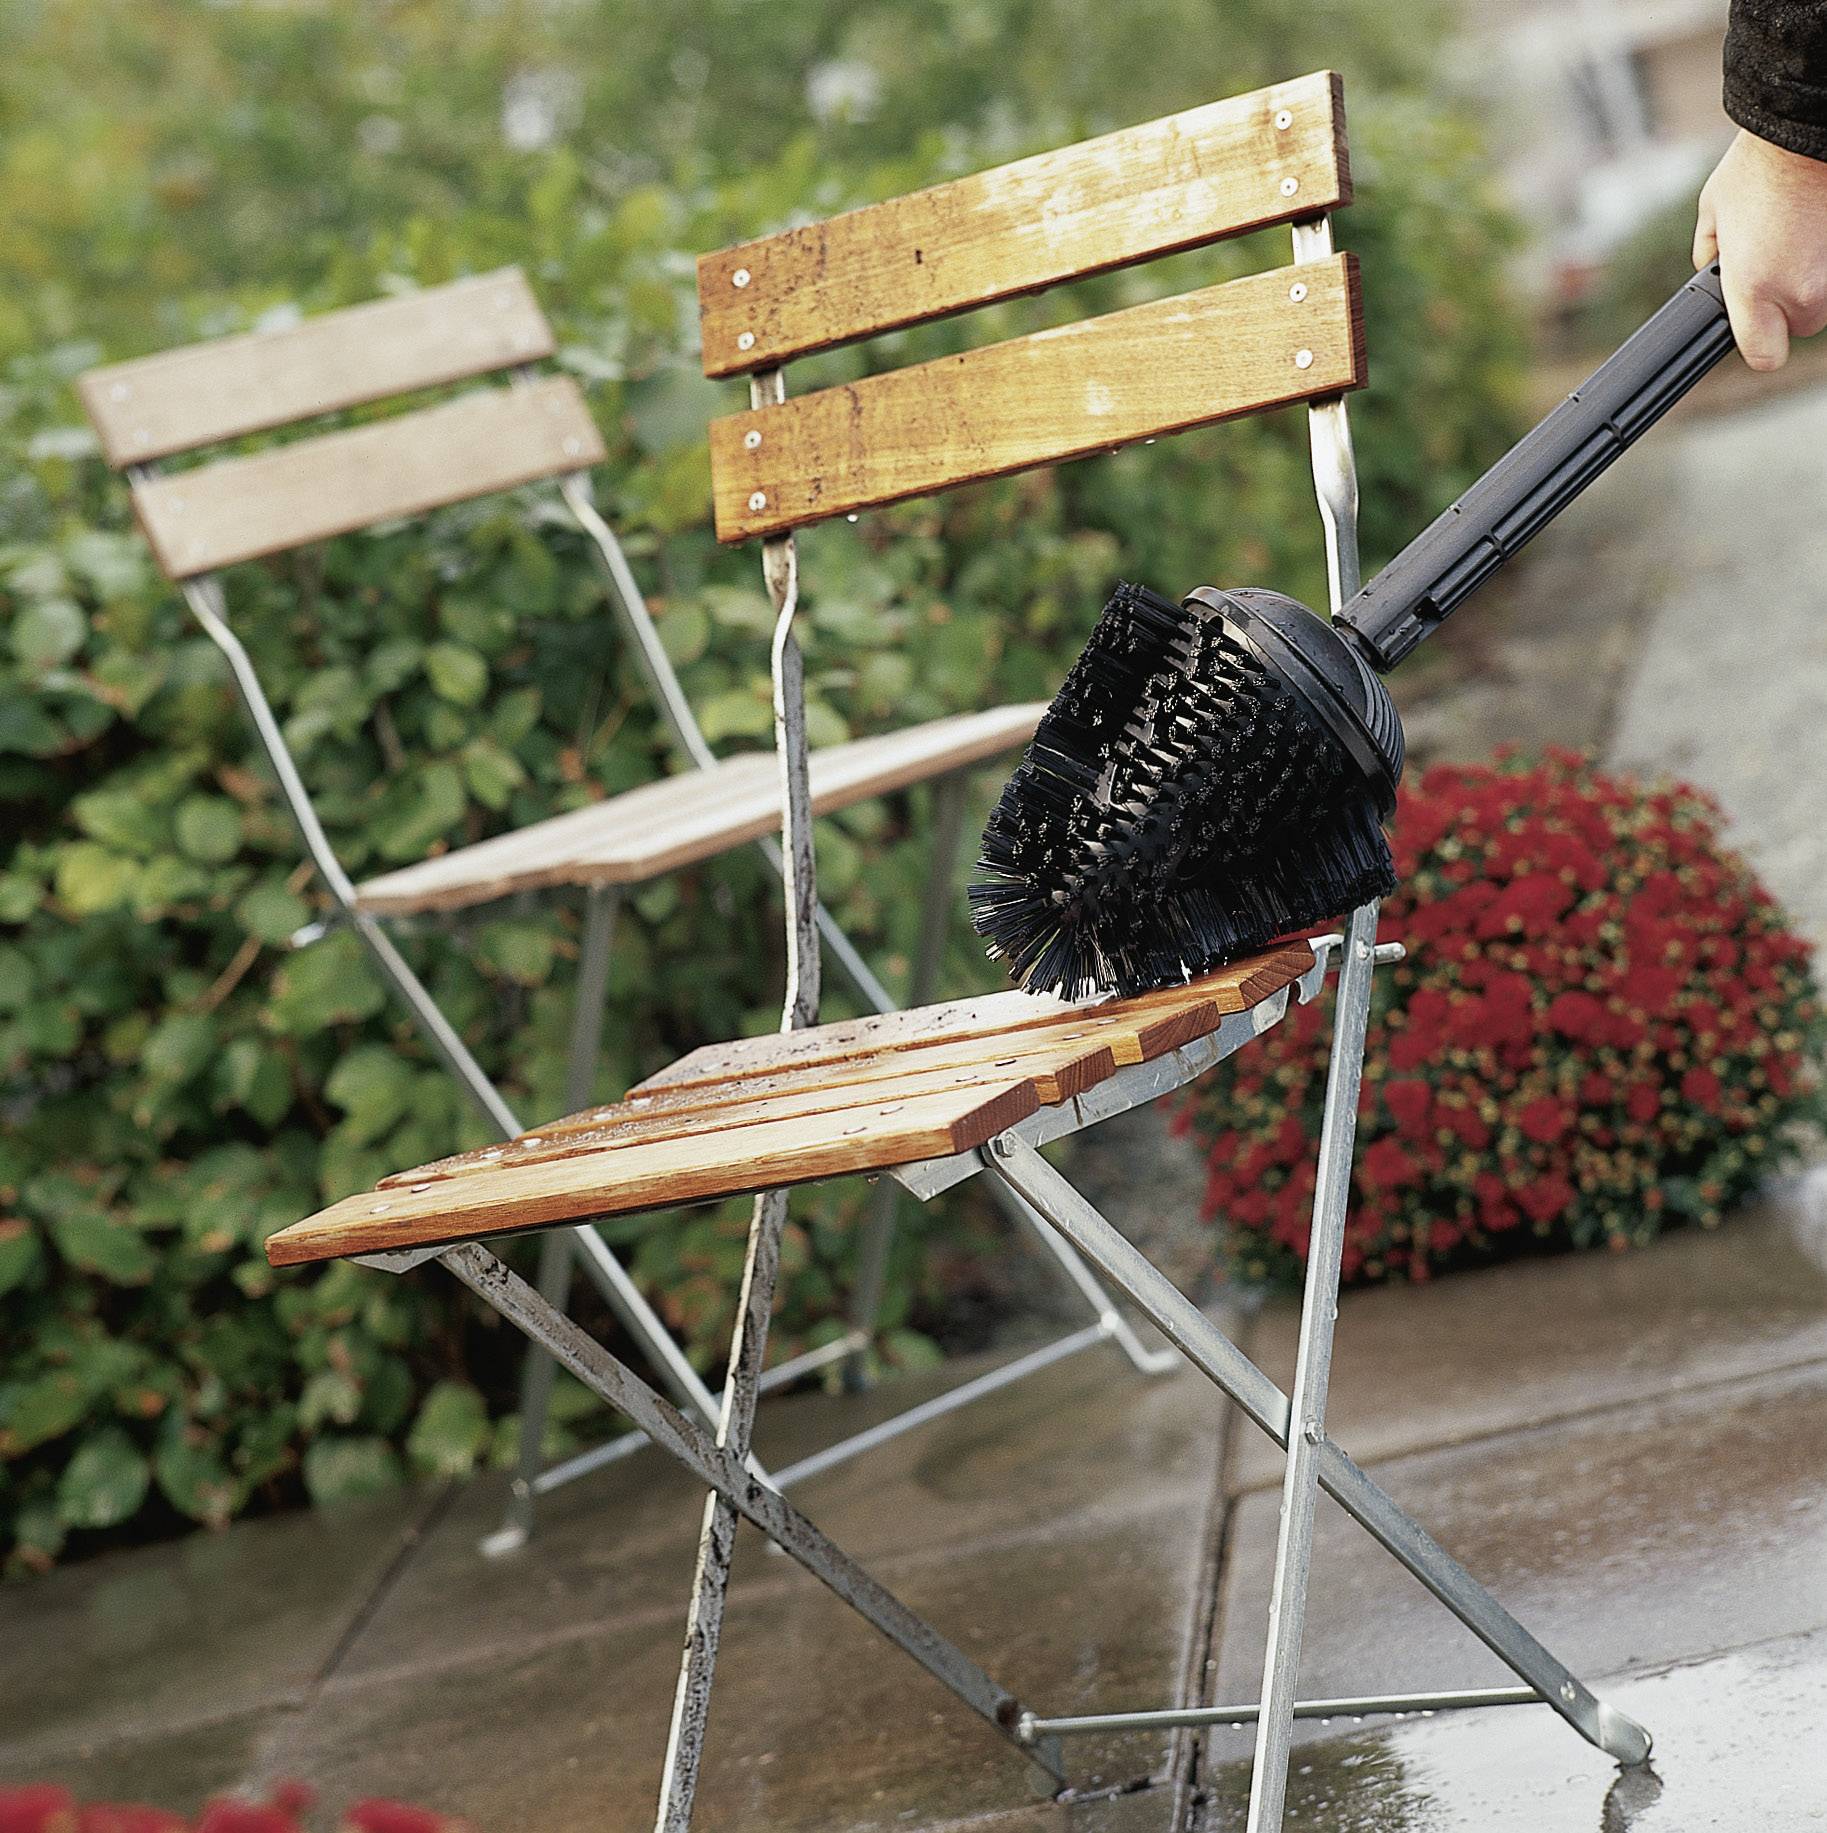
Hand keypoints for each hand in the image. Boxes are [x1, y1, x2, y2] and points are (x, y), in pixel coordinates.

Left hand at [1694, 129, 1826, 369]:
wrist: (1811, 123)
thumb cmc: (1761, 162)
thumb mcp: (1713, 212)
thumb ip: (1710, 257)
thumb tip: (1713, 274)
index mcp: (1755, 288)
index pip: (1763, 356)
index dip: (1760, 342)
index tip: (1756, 325)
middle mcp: (1802, 289)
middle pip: (1801, 325)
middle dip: (1790, 302)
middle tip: (1779, 260)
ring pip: (1826, 298)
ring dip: (1814, 277)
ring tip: (1801, 235)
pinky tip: (1818, 226)